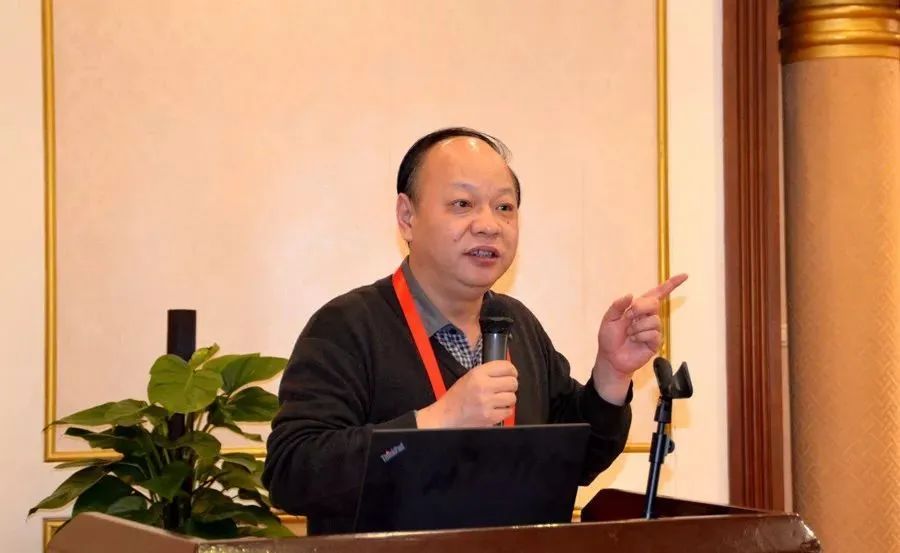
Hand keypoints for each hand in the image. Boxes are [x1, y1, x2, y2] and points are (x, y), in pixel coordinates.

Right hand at [415, 360, 517, 427]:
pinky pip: (508, 411)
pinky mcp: (490, 417)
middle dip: (511, 385)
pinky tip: (496, 408)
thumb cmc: (457, 397)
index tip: (511, 373)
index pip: (506, 367)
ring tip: (499, 399)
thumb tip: (508, 371)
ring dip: (508, 399)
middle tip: (505, 388)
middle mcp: (483, 387)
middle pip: (512, 382)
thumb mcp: (469, 376)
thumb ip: (488, 372)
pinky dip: (504, 410)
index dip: (512, 370)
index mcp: (478, 374)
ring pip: (512, 397)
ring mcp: (487, 403)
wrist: (447, 415)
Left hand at [593, 274, 687, 402]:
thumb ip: (618, 306)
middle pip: (654, 303)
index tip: (684, 276)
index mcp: (638, 308)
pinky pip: (653, 333)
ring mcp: (653, 329)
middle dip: (640, 308)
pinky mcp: (655, 342)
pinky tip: (634, 340)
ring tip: (629, 334)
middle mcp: (648, 316)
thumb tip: (630, 295)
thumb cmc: (609, 338)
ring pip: (654, 320)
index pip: (657, 293)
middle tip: (628, 318)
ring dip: (637, 326)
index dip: (671, 284)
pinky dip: (641, 336)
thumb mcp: (608, 319)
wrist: (611, 358)